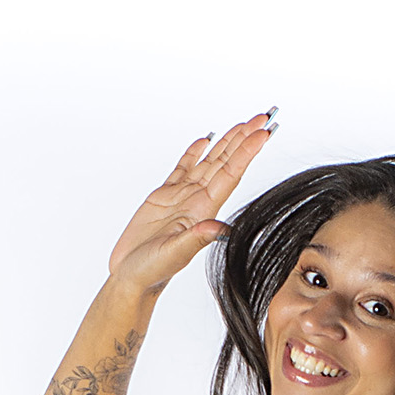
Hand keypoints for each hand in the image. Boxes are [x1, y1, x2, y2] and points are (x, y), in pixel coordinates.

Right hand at [107, 112, 274, 297]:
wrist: (131, 277)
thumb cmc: (152, 272)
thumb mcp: (175, 255)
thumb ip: (197, 238)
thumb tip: (220, 228)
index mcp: (203, 211)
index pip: (230, 175)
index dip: (247, 152)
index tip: (262, 133)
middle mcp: (197, 201)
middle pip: (225, 162)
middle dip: (244, 139)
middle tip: (262, 117)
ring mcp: (182, 197)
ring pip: (208, 162)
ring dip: (226, 142)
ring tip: (242, 124)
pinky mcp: (164, 197)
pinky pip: (183, 168)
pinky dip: (194, 153)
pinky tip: (205, 140)